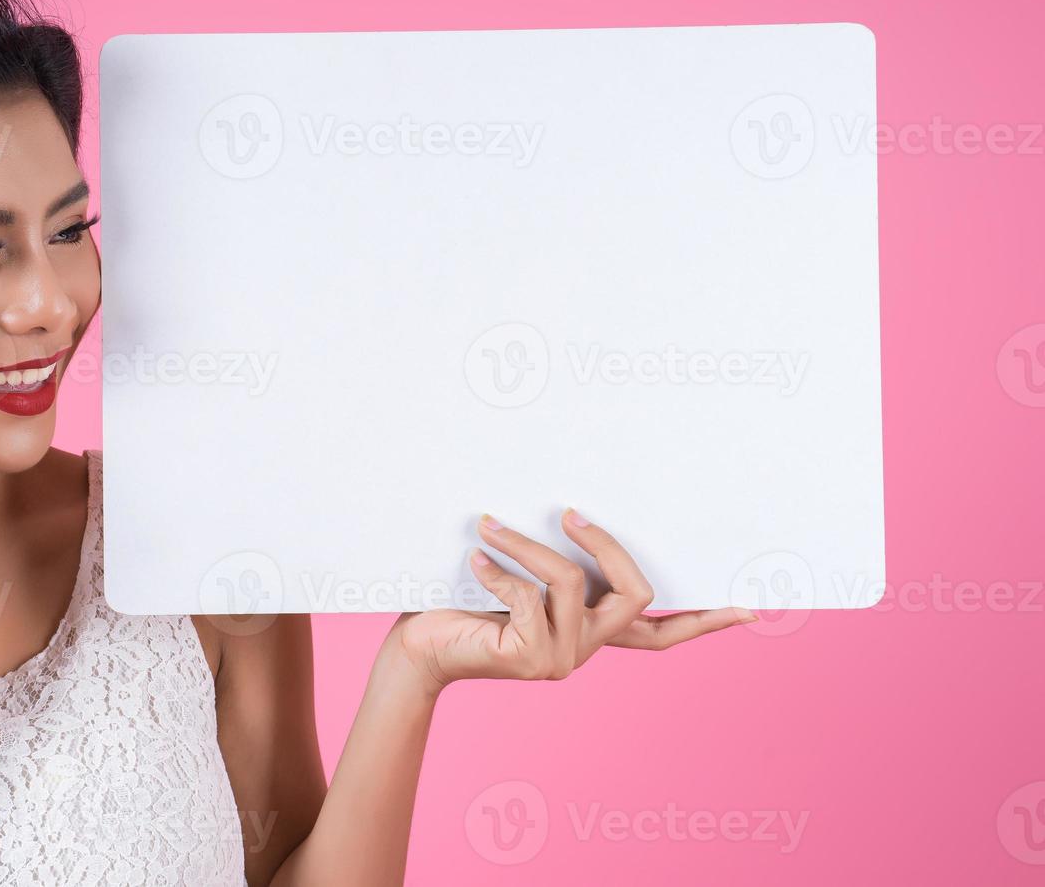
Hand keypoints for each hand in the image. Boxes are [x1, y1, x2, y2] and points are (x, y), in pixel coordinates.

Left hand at [387, 508, 754, 696]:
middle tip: (570, 512)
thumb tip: (576, 507)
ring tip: (488, 526)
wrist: (419, 650)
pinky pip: (527, 596)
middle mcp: (586, 651)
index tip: (750, 607)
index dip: (705, 619)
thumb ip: (558, 564)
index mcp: (593, 634)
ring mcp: (561, 660)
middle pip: (635, 594)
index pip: (662, 634)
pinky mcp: (529, 659)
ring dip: (527, 545)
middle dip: (606, 545)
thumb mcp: (522, 580)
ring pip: (569, 584)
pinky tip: (474, 559)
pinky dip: (499, 569)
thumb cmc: (464, 605)